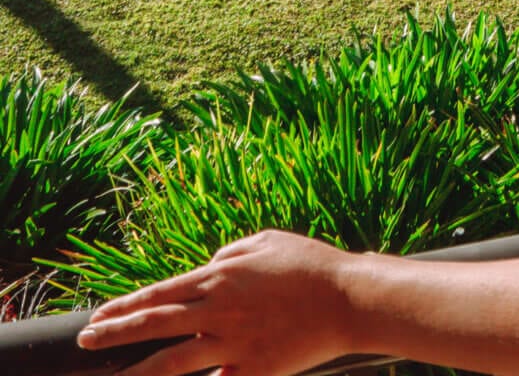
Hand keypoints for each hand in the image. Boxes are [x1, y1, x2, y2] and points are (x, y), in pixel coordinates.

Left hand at [77, 231, 357, 375]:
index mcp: (220, 277)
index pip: (160, 292)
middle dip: (116, 333)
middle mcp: (219, 311)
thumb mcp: (264, 242)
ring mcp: (232, 344)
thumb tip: (205, 269)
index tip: (97, 315)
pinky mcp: (251, 371)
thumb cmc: (307, 264)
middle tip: (85, 341)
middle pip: (157, 324)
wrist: (346, 298)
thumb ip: (228, 255)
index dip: (125, 305)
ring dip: (138, 372)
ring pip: (173, 363)